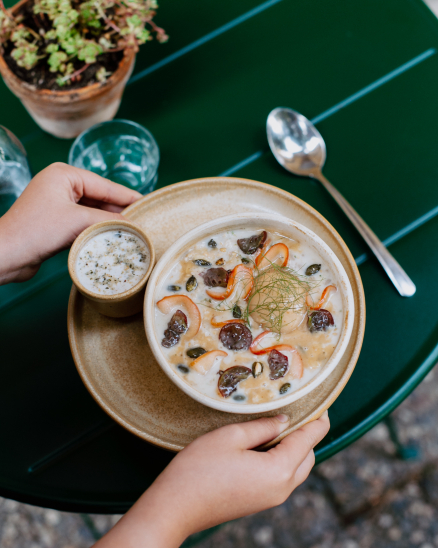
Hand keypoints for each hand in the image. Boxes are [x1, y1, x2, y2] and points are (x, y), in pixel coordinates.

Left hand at [0, 162, 141, 283]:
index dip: (128, 196)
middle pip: (100, 197)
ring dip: (110, 222)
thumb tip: (133, 225)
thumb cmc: (36, 231)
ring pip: (93, 211)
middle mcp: (61, 185)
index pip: (105, 185)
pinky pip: (84, 222)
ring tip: (134, 230)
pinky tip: (113, 237)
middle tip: (144, 221)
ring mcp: (57, 204)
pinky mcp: (56, 222)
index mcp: (64, 175)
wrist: (7, 255)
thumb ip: (108, 220)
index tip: (148, 203)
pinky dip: (98, 229)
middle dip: (120, 210)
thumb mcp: (78, 221)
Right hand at [95, 412, 329, 547]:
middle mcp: (282, 489)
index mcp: (279, 470)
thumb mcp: (231, 437)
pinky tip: (265, 442)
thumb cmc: (199, 468)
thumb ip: (263, 426)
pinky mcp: (259, 502)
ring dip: (295, 446)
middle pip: (308, 456)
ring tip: (280, 421)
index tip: (322, 401)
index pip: (310, 439)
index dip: (318, 418)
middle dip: (308, 432)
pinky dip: (283, 458)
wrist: (175, 507)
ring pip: (297, 468)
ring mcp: (271, 499)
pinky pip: (282, 477)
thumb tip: (285, 420)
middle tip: (298, 407)